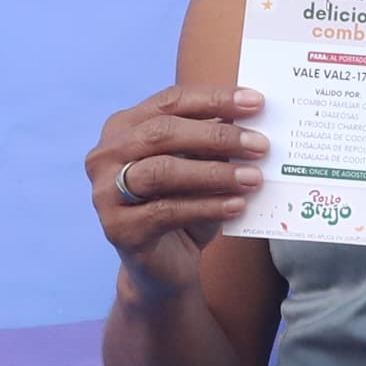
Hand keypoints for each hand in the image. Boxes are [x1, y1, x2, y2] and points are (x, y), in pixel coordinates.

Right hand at [89, 85, 265, 280]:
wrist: (165, 266)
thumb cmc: (185, 208)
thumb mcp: (200, 168)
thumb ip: (213, 142)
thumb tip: (251, 118)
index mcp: (124, 128)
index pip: (171, 102)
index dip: (214, 99)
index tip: (257, 102)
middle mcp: (105, 155)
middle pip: (163, 133)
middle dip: (217, 136)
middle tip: (260, 145)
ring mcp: (105, 192)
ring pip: (162, 172)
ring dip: (214, 173)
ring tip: (253, 178)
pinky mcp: (118, 228)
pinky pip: (167, 212)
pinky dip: (207, 207)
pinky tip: (237, 206)